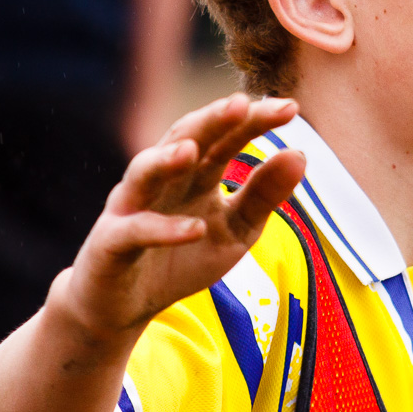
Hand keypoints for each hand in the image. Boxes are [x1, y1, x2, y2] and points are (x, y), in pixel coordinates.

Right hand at [52, 93, 306, 344]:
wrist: (124, 308)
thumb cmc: (181, 258)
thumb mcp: (235, 230)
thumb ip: (264, 195)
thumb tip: (300, 154)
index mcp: (195, 172)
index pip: (225, 136)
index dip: (254, 120)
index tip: (291, 108)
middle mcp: (162, 180)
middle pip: (184, 138)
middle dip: (210, 121)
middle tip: (240, 104)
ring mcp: (131, 207)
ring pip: (144, 173)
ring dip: (165, 159)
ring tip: (192, 150)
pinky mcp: (111, 243)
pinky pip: (136, 231)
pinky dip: (164, 229)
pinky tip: (194, 228)